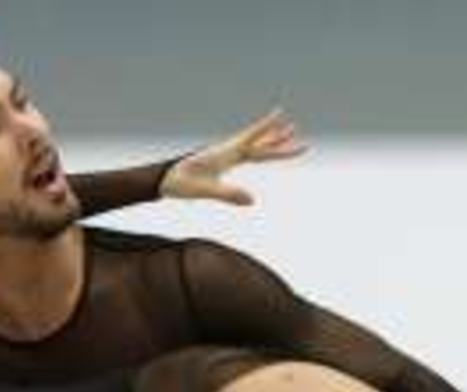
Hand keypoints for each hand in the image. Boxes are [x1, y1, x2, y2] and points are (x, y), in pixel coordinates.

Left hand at [160, 107, 306, 206]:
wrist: (163, 179)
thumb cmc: (181, 183)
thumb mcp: (204, 190)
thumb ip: (227, 194)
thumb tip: (252, 200)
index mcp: (225, 153)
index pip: (252, 140)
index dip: (267, 128)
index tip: (282, 115)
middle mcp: (227, 150)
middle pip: (260, 144)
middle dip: (281, 142)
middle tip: (303, 140)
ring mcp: (225, 155)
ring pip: (255, 146)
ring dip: (273, 142)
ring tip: (290, 133)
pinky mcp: (221, 161)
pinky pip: (246, 154)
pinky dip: (259, 151)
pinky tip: (262, 152)